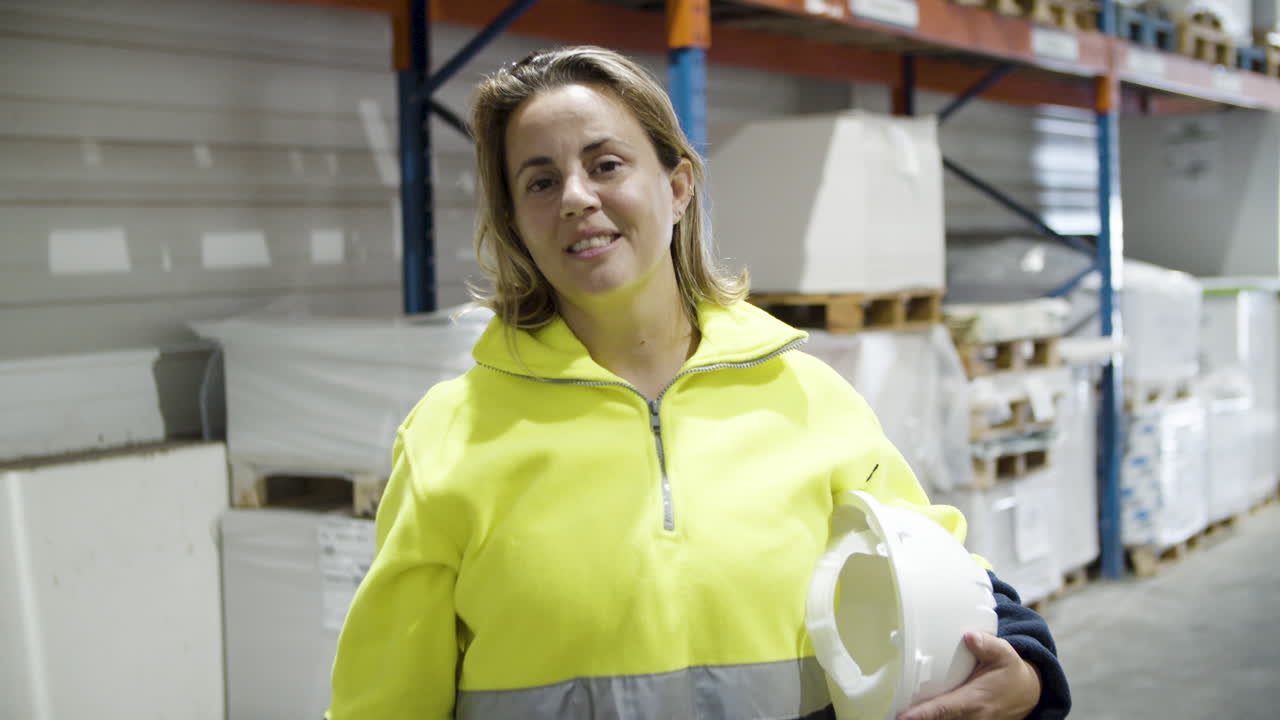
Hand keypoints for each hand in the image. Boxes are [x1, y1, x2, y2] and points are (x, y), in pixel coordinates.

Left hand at [896, 631, 1040, 719]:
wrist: (1028, 693)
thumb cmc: (1011, 672)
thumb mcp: (1004, 655)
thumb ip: (988, 645)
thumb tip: (969, 636)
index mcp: (975, 700)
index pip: (944, 709)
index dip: (923, 714)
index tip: (903, 716)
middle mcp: (971, 717)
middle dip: (915, 718)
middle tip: (890, 712)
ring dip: (921, 718)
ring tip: (896, 712)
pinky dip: (930, 717)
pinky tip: (912, 713)